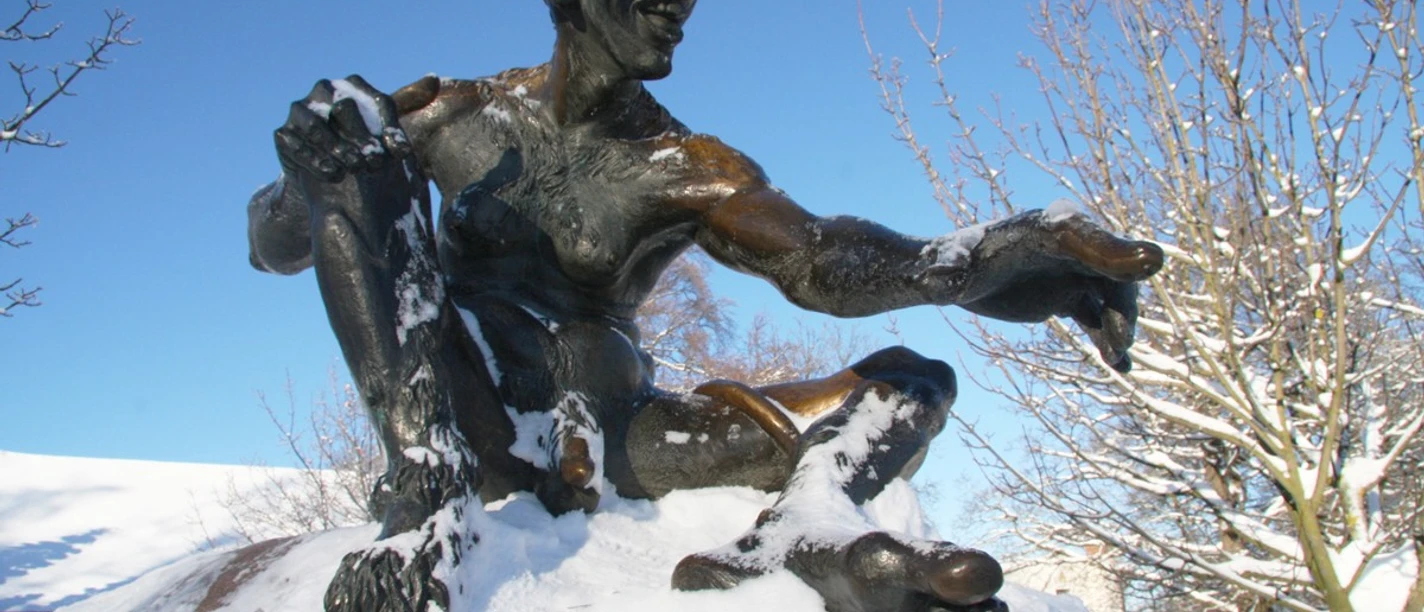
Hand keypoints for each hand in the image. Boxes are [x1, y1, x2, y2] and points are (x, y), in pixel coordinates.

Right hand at [274, 75, 412, 184]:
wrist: (328, 167)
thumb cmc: (362, 140)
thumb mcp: (385, 121)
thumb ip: (408, 100)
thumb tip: (434, 79)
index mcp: (353, 85)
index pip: (377, 101)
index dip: (390, 128)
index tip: (403, 154)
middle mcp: (324, 90)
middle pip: (344, 110)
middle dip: (362, 138)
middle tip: (376, 164)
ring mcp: (300, 110)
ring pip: (316, 126)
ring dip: (336, 148)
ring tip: (354, 169)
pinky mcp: (283, 134)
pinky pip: (295, 143)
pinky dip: (314, 159)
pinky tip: (333, 174)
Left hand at [934, 211, 1162, 371]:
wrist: (949, 276)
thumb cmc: (946, 266)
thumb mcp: (956, 269)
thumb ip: (960, 269)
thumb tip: (944, 276)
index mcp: (1049, 225)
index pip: (1091, 235)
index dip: (1120, 251)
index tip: (1151, 266)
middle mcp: (1068, 243)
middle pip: (1111, 271)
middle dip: (1121, 305)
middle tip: (1119, 341)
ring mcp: (1070, 270)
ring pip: (1108, 296)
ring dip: (1118, 326)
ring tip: (1117, 359)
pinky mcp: (1066, 294)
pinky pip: (1097, 314)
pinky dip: (1109, 336)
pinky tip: (1120, 366)